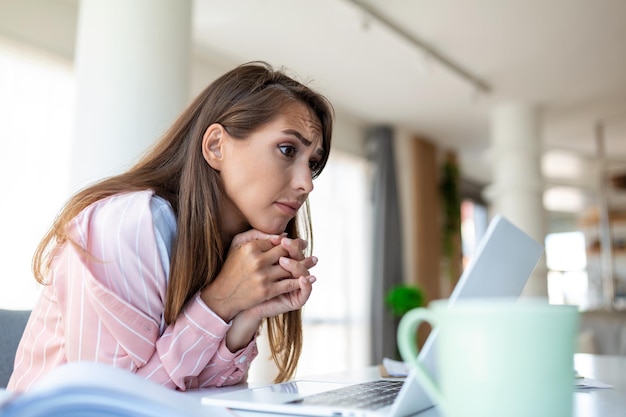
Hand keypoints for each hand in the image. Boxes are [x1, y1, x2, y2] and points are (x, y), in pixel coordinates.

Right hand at [201, 230, 315, 321]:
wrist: (223, 295)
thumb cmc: (231, 267)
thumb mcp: (237, 245)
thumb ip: (256, 235)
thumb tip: (282, 235)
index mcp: (250, 248)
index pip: (276, 240)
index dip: (289, 240)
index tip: (298, 241)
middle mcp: (257, 261)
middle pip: (285, 251)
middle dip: (299, 248)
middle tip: (306, 246)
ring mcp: (262, 276)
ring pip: (290, 267)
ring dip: (304, 264)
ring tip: (313, 260)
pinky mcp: (266, 291)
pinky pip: (288, 284)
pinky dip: (300, 281)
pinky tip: (309, 278)